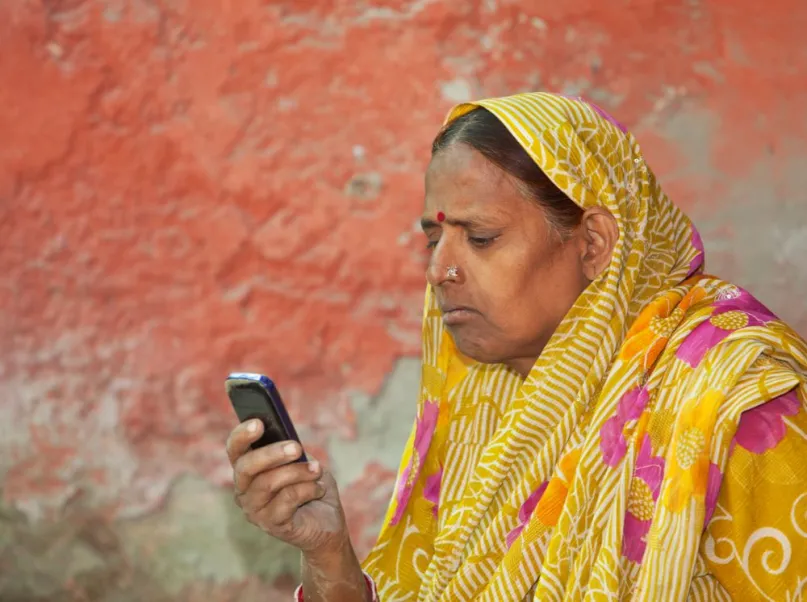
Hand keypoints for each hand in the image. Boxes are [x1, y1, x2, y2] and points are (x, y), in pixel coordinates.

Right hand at [226, 420, 348, 554]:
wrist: (328, 522)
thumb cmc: (312, 485)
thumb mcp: (303, 462)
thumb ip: (291, 451)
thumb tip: (288, 441)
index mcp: (248, 469)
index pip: (235, 449)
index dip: (242, 435)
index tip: (259, 423)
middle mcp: (244, 490)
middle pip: (246, 467)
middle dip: (272, 454)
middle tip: (297, 447)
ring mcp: (254, 510)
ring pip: (268, 483)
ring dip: (297, 472)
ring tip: (318, 470)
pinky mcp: (271, 525)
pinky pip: (286, 500)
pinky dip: (307, 489)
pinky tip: (319, 489)